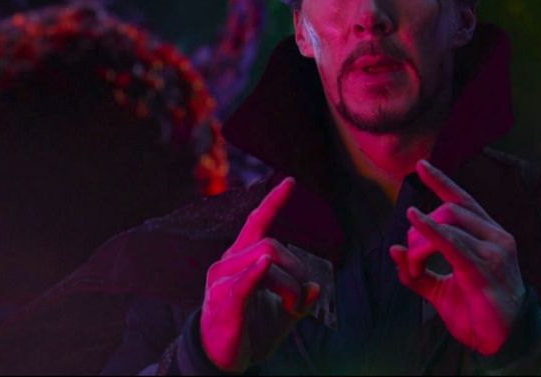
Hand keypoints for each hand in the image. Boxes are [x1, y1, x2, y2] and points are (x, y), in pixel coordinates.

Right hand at [199, 177, 320, 372]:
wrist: (220, 361)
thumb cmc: (250, 331)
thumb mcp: (282, 315)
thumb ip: (301, 300)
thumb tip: (319, 289)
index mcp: (240, 260)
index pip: (255, 223)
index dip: (273, 202)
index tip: (290, 181)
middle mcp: (227, 264)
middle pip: (271, 245)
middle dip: (298, 270)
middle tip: (301, 300)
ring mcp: (222, 282)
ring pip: (266, 260)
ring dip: (291, 284)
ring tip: (293, 307)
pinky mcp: (224, 304)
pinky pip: (242, 283)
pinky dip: (256, 274)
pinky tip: (266, 267)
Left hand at [389, 160, 525, 355]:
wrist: (501, 341)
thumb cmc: (476, 312)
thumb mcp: (439, 289)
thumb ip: (416, 271)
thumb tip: (392, 250)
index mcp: (488, 236)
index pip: (464, 200)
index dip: (442, 181)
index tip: (421, 165)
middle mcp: (495, 237)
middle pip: (449, 210)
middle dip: (419, 230)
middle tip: (411, 262)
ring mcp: (494, 251)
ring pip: (447, 224)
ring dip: (419, 244)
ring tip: (413, 268)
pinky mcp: (485, 268)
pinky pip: (452, 242)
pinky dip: (430, 230)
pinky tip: (415, 220)